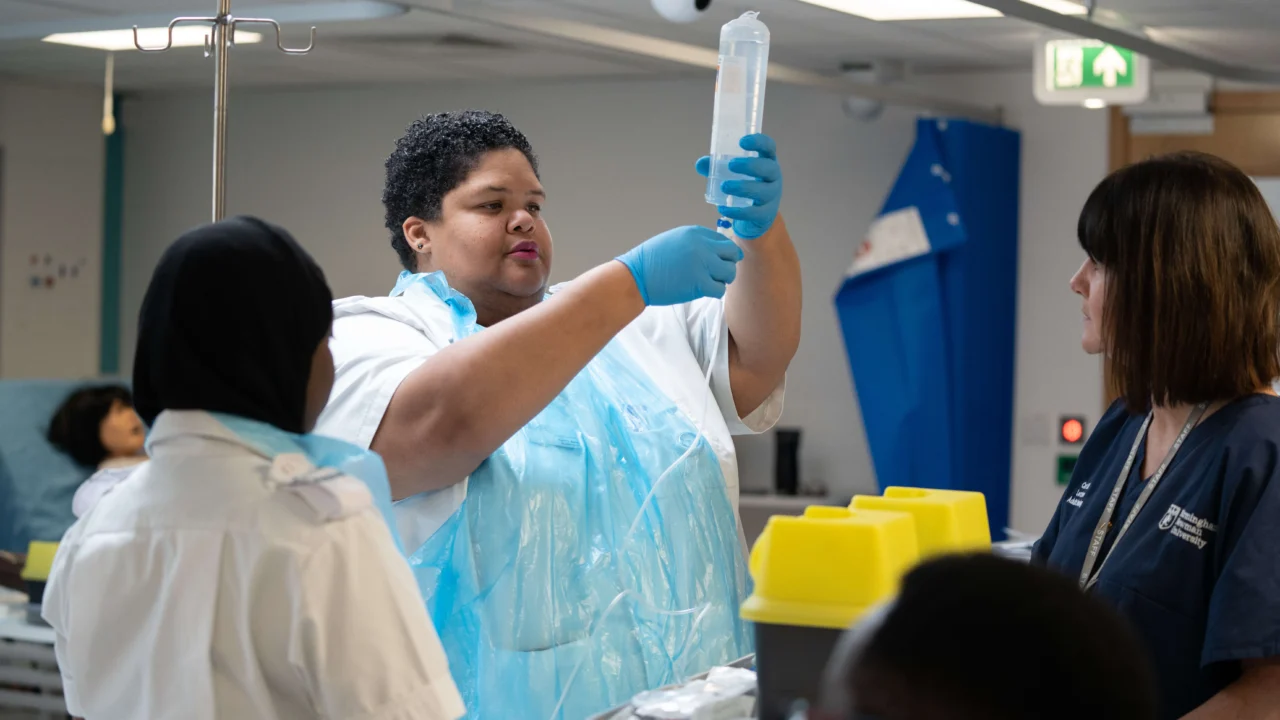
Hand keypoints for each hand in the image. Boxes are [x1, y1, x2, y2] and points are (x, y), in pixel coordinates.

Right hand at [616, 225, 743, 305]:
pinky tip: (704, 290)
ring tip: (709, 282)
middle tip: (718, 272)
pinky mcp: (700, 284)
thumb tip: (714, 250)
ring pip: (729, 272)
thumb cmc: (650, 261)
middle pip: (732, 253)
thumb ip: (695, 242)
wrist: (636, 277)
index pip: (723, 240)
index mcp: (695, 233)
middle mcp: (702, 246)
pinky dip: (714, 292)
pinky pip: (720, 289)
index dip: (724, 252)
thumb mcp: (674, 240)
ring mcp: (702, 264)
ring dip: (722, 279)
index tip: (719, 260)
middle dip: (728, 263)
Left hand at [696, 133, 782, 239]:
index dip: (759, 142)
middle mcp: (773, 177)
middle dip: (750, 165)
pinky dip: (737, 211)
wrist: (756, 216)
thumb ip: (717, 167)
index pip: (769, 147)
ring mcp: (772, 196)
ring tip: (724, 186)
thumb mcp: (733, 174)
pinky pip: (753, 213)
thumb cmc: (745, 185)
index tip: (742, 142)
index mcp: (767, 161)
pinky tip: (722, 208)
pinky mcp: (766, 214)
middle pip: (769, 168)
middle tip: (731, 165)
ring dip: (743, 188)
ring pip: (762, 191)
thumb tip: (700, 164)